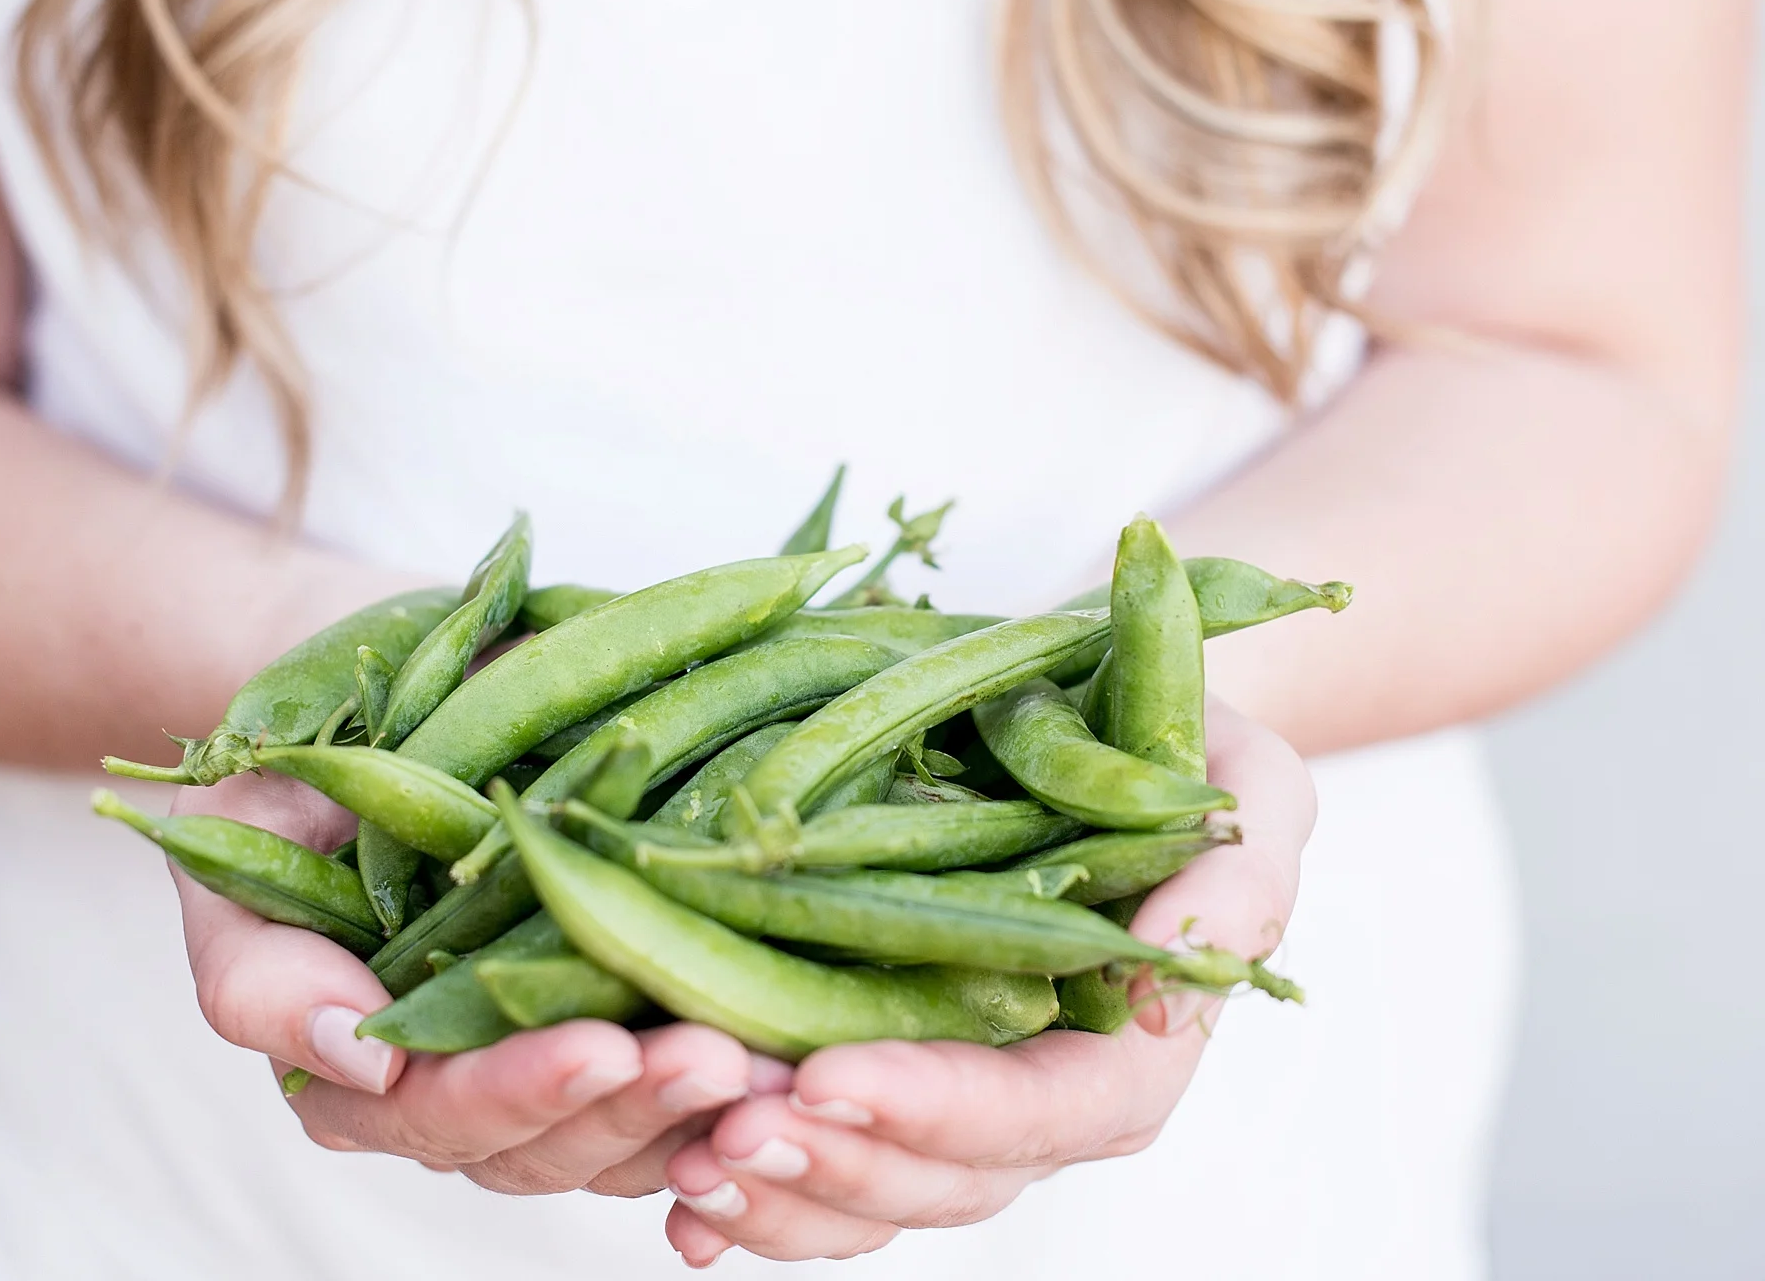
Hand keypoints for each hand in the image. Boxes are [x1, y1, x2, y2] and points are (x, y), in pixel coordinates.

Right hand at [167, 770, 768, 1196]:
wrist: (374, 704)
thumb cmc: (295, 786)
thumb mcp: (237, 860)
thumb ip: (261, 974)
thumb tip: (360, 1054)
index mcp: (367, 1074)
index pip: (449, 1113)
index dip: (524, 1090)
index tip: (602, 1048)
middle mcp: (465, 1090)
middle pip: (559, 1141)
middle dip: (642, 1105)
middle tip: (726, 1059)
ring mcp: (553, 1061)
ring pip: (637, 1133)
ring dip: (712, 1107)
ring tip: (787, 1064)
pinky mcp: (627, 1018)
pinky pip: (688, 1085)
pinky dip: (745, 1072)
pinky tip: (807, 1046)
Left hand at [660, 697, 1314, 1264]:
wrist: (1097, 730)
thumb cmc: (1179, 749)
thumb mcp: (1247, 785)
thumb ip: (1236, 878)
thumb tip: (1173, 959)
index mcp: (1130, 1048)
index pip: (1046, 1112)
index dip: (941, 1109)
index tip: (831, 1074)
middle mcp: (1041, 1100)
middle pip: (941, 1176)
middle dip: (833, 1162)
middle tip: (727, 1127)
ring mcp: (953, 1098)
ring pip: (868, 1192)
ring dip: (776, 1190)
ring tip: (685, 1160)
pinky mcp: (882, 1077)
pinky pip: (820, 1165)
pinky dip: (751, 1195)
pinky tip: (676, 1192)